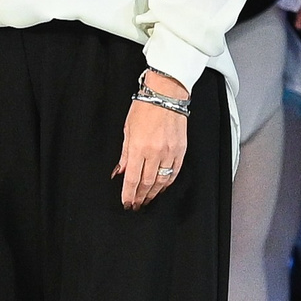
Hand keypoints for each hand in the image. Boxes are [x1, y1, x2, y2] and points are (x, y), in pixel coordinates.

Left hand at [114, 72, 189, 209]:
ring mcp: (170, 152)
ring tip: (147, 200)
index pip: (132, 178)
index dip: (128, 194)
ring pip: (161, 181)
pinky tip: (161, 188)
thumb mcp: (127, 130)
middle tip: (136, 205)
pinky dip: (166, 183)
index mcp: (139, 147)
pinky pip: (174, 173)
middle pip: (146, 183)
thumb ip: (125, 154)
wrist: (166, 95)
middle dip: (140, 197)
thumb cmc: (145, 108)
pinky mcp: (181, 151)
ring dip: (153, 193)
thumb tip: (120, 172)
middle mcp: (155, 152)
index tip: (126, 203)